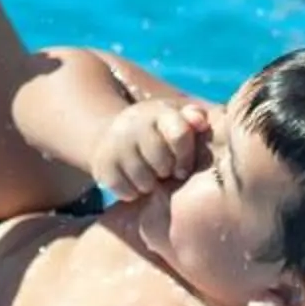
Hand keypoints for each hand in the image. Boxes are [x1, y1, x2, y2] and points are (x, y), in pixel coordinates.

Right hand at [91, 97, 213, 198]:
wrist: (111, 137)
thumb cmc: (157, 131)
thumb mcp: (175, 118)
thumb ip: (195, 117)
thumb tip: (202, 122)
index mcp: (159, 113)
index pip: (179, 135)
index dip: (186, 156)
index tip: (183, 168)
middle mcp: (135, 125)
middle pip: (162, 164)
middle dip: (166, 171)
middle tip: (164, 169)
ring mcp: (116, 144)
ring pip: (145, 181)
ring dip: (150, 184)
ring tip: (149, 175)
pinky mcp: (102, 165)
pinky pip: (126, 192)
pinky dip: (133, 192)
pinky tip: (133, 181)